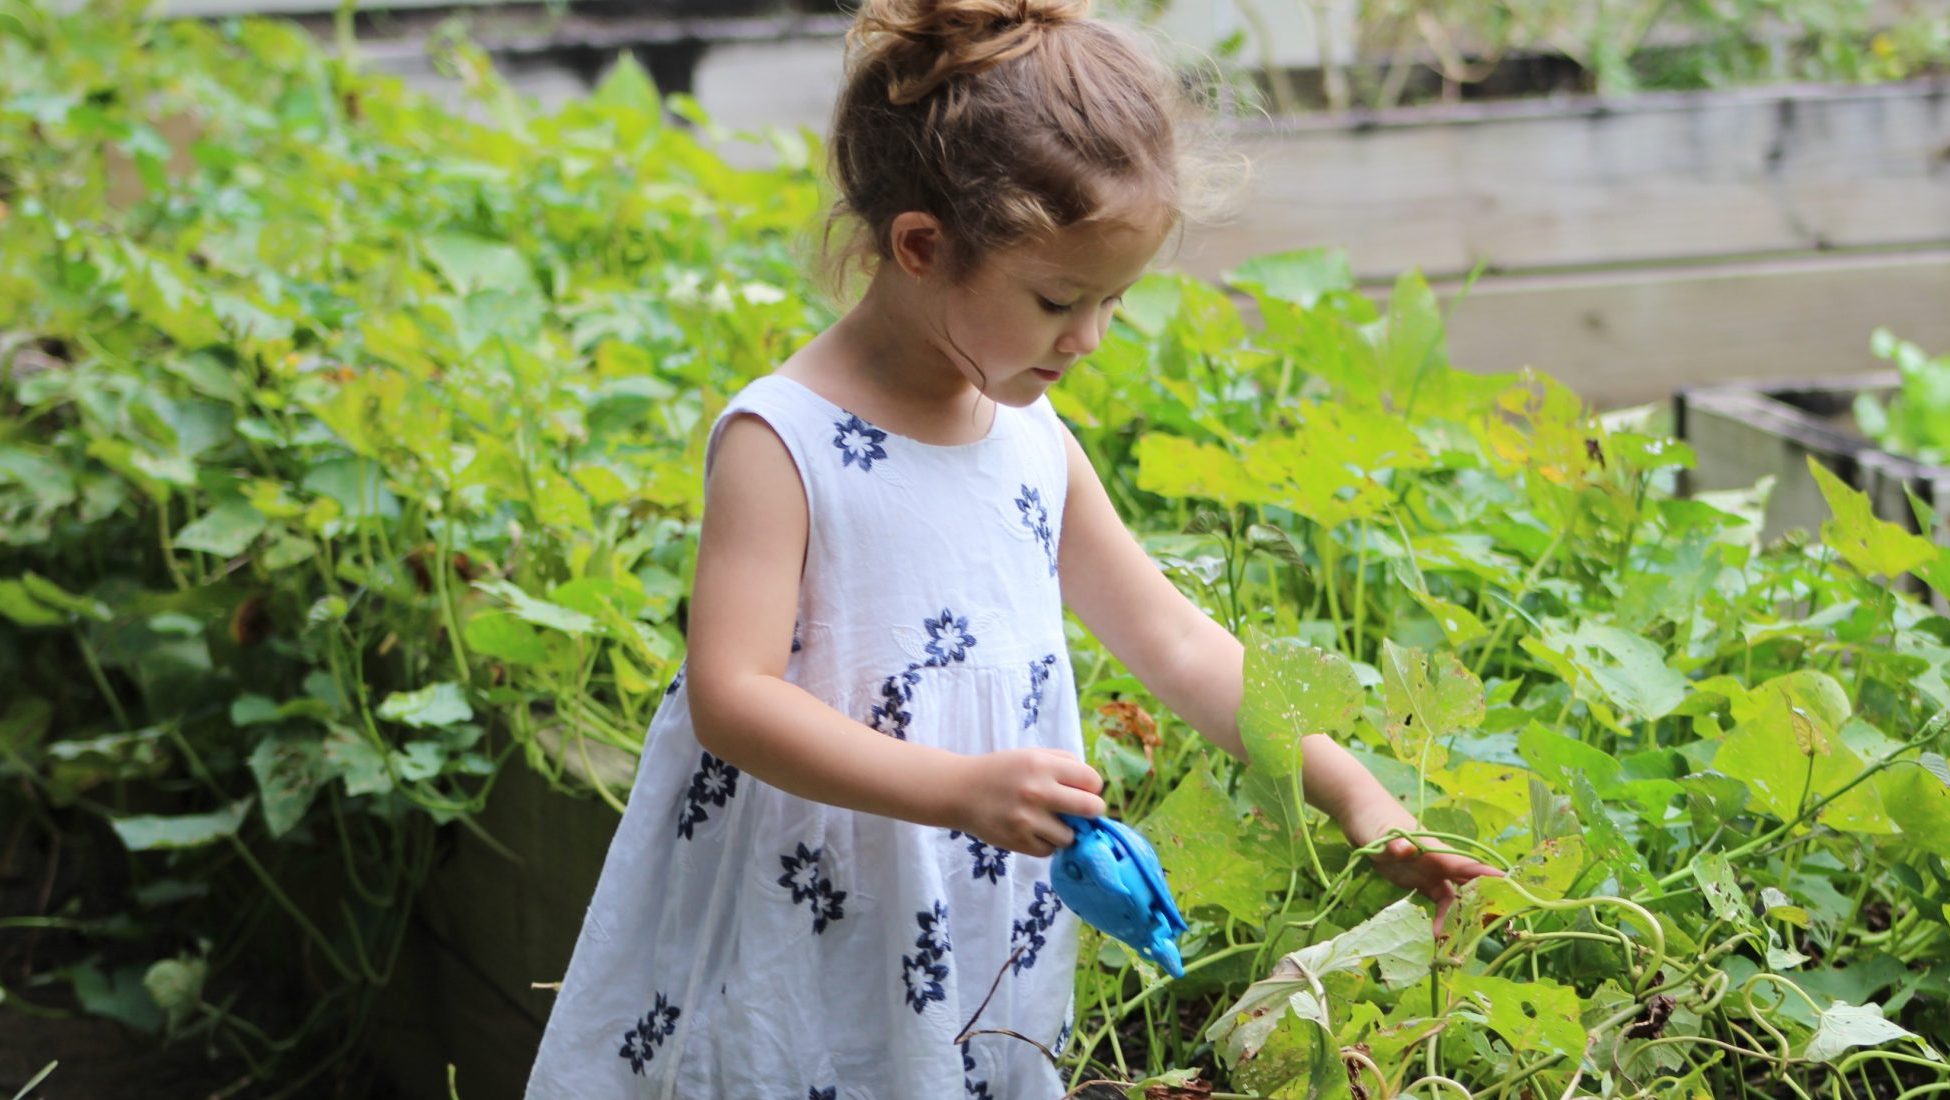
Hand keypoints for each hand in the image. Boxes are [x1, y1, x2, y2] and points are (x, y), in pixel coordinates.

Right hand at [947, 748, 1105, 856]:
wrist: (960, 792)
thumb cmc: (1002, 772)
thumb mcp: (1032, 755)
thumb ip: (1065, 763)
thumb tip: (1095, 786)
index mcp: (1043, 765)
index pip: (1092, 780)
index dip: (1092, 787)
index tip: (1083, 791)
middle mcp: (1038, 791)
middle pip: (1091, 809)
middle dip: (1090, 811)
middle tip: (1080, 812)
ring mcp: (1028, 819)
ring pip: (1071, 836)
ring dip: (1065, 831)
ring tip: (1049, 822)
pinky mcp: (1018, 841)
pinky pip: (1050, 850)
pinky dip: (1046, 843)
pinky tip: (1033, 831)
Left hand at [1338, 799, 1501, 936]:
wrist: (1358, 811)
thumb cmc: (1373, 817)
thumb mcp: (1380, 832)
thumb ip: (1393, 843)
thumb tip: (1406, 849)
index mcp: (1434, 850)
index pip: (1466, 865)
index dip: (1487, 876)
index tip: (1511, 887)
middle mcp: (1437, 861)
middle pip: (1466, 883)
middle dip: (1479, 904)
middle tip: (1483, 930)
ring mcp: (1428, 870)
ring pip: (1452, 896)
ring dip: (1454, 917)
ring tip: (1442, 939)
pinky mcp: (1417, 878)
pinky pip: (1435, 899)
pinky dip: (1439, 915)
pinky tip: (1433, 932)